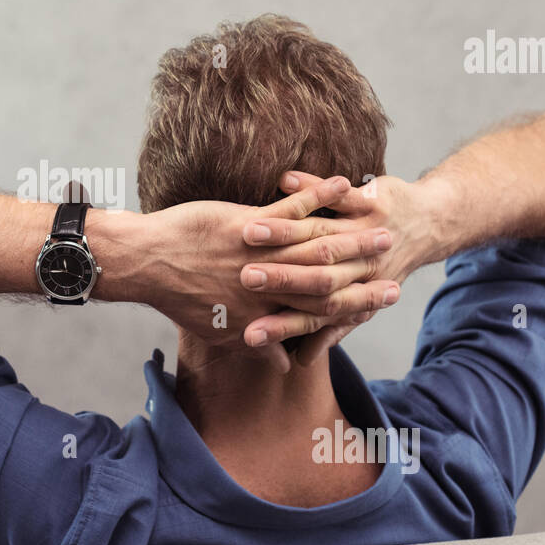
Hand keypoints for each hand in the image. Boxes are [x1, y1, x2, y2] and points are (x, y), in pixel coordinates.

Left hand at [144, 176, 397, 372]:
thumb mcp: (221, 330)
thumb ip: (259, 344)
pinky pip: (294, 206)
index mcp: (269, 313)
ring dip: (354, 230)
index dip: (361, 302)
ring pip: (318, 242)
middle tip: (397, 252)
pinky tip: (347, 182)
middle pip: (332, 275)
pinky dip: (322, 194)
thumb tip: (285, 363)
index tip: (391, 295)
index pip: (326, 311)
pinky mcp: (250, 224)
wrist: (147, 264)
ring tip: (382, 222)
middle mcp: (272, 287)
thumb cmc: (180, 298)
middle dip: (367, 263)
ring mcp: (264, 254)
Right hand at [239, 170, 434, 363]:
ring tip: (251, 231)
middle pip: (313, 278)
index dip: (279, 326)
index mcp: (349, 294)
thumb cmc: (381, 269)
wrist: (427, 227)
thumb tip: (298, 363)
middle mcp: (359, 268)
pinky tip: (285, 181)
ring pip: (323, 235)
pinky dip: (315, 189)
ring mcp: (365, 234)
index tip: (249, 335)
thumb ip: (325, 330)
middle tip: (244, 280)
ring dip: (285, 233)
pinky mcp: (371, 202)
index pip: (310, 316)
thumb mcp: (356, 305)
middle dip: (278, 279)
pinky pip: (343, 197)